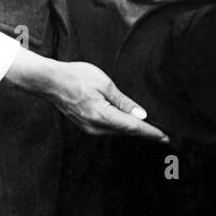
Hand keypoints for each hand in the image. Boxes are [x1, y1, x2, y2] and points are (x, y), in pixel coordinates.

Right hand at [5, 48, 167, 142]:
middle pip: (126, 132)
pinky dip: (121, 127)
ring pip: (117, 131)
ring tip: (151, 131)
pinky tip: (129, 123)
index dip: (151, 133)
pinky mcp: (86, 125)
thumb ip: (124, 102)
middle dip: (145, 133)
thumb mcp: (105, 84)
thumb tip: (140, 116)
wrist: (50, 81)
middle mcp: (95, 127)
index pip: (133, 128)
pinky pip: (108, 129)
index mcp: (102, 116)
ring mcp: (89, 128)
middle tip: (163, 136)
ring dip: (134, 131)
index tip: (165, 138)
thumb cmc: (76, 77)